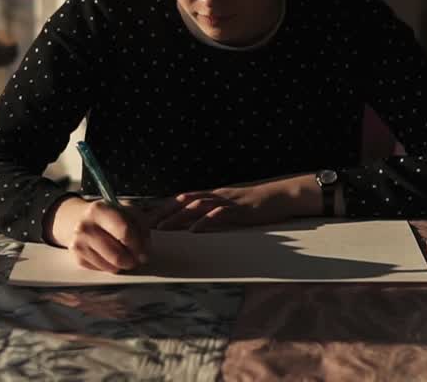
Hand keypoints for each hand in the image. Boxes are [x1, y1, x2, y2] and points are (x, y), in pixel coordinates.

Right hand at [46, 197, 149, 272]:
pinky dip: (111, 266)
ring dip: (123, 264)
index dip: (139, 245)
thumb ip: (140, 224)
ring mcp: (79, 243)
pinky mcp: (78, 257)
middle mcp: (86, 226)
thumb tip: (145, 249)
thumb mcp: (125, 210)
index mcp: (99, 210)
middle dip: (132, 260)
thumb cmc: (106, 216)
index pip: (125, 231)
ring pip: (111, 266)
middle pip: (117, 254)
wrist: (77, 219)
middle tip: (137, 258)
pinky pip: (103, 270)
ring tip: (125, 255)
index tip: (145, 252)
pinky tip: (111, 256)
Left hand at [151, 174, 317, 232]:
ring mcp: (227, 201)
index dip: (163, 207)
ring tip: (162, 229)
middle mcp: (215, 195)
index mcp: (212, 195)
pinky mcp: (239, 209)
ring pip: (196, 206)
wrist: (281, 194)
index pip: (181, 199)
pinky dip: (205, 222)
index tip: (145, 217)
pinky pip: (219, 215)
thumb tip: (196, 222)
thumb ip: (214, 212)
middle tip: (144, 224)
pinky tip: (194, 230)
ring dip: (177, 217)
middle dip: (163, 212)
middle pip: (183, 201)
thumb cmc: (256, 204)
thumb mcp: (231, 206)